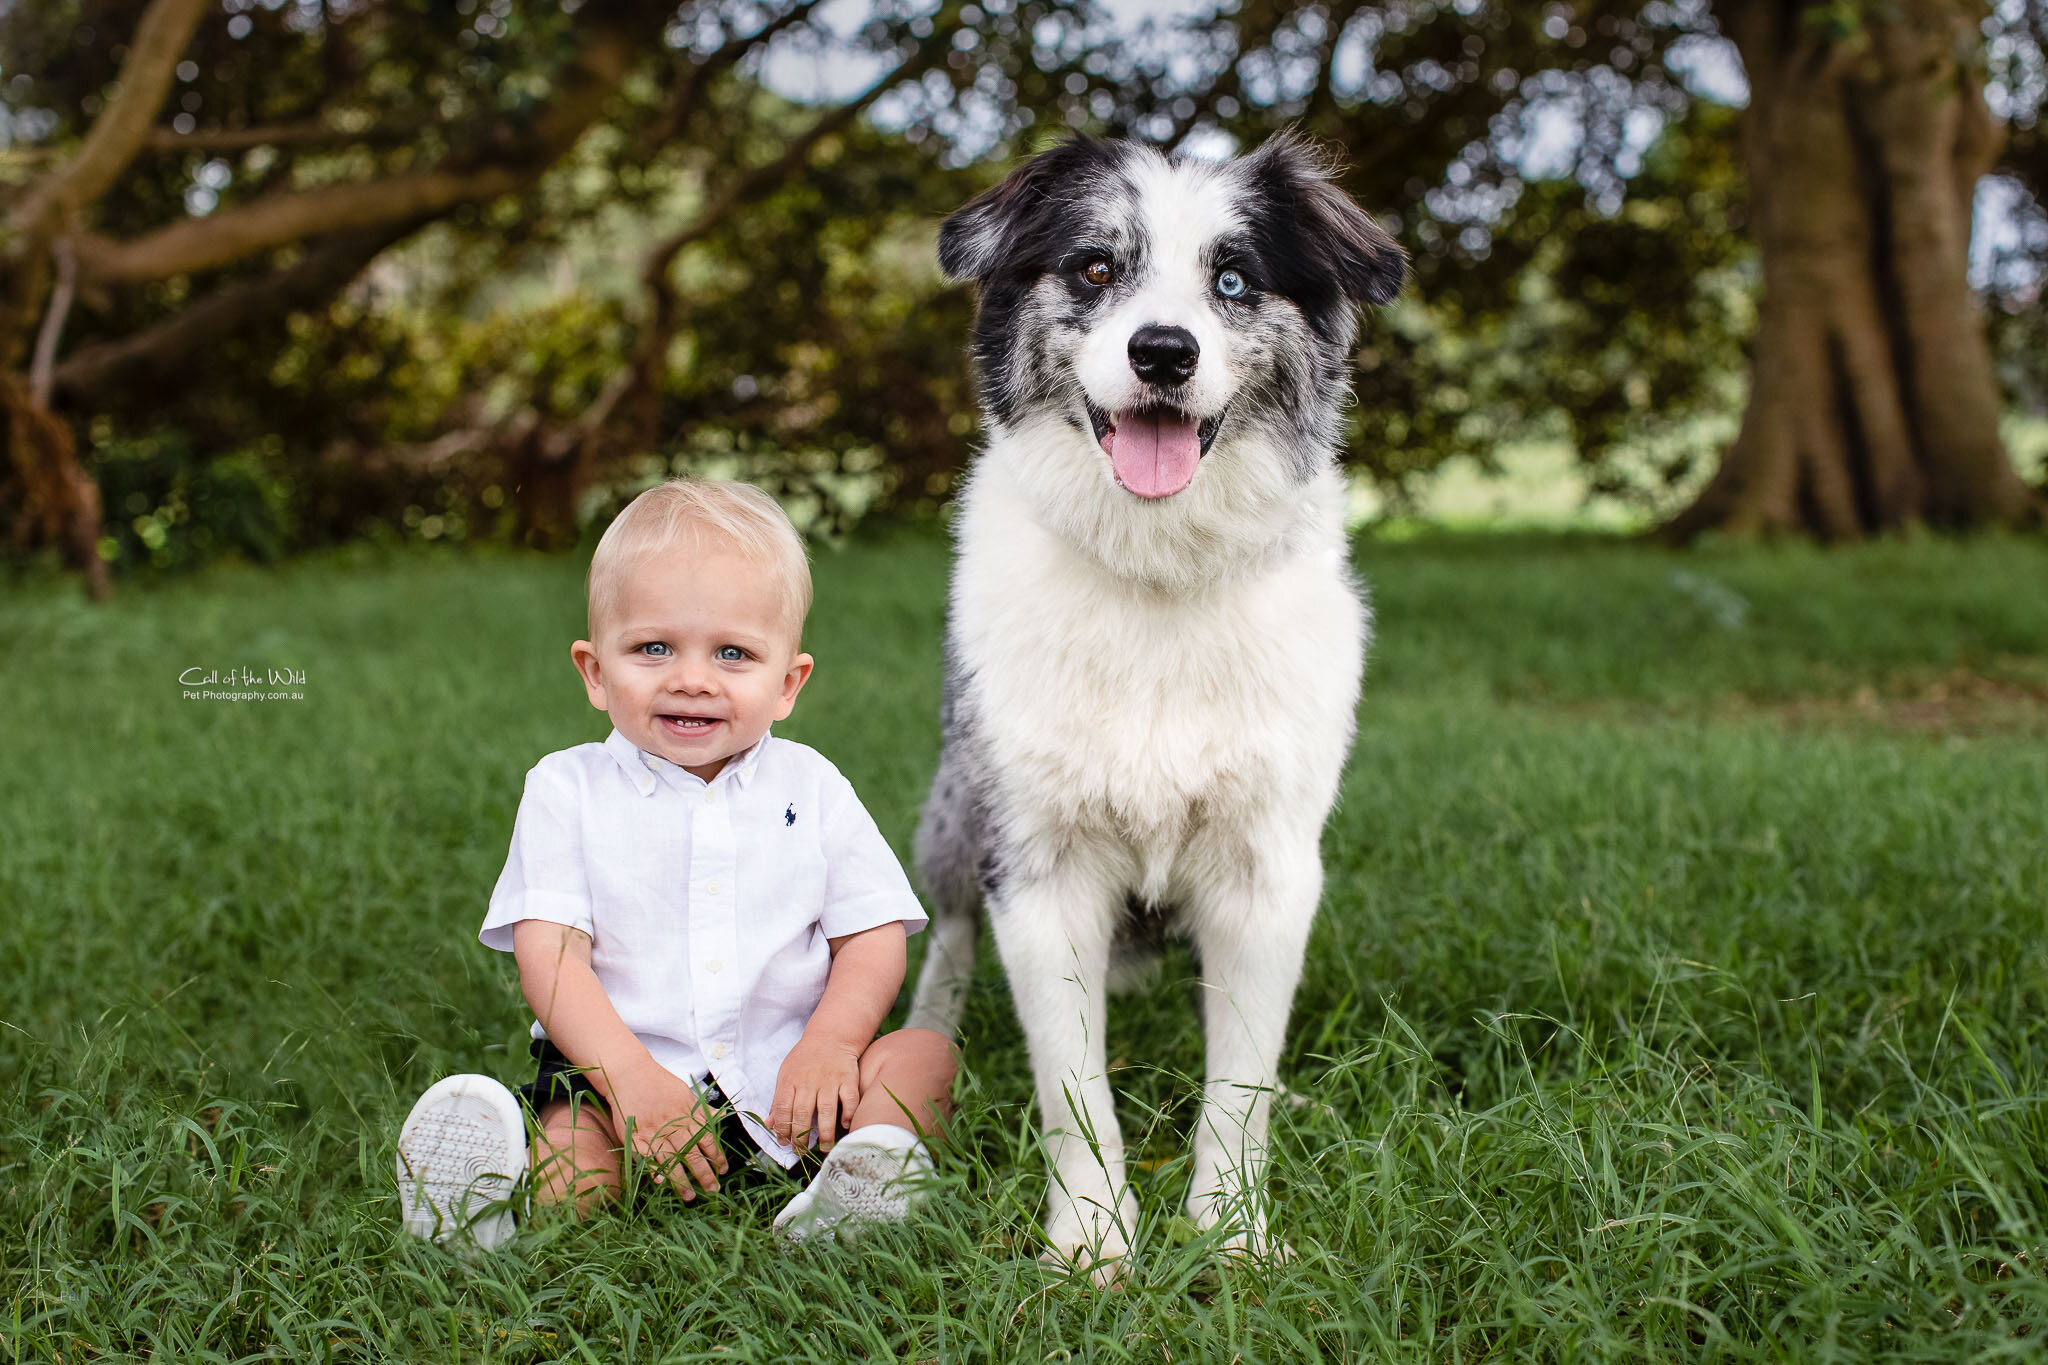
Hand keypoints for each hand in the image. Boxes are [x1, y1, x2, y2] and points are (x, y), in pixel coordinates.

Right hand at [609, 1064, 727, 1200]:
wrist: (630, 1073)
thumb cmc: (658, 1083)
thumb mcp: (685, 1092)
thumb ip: (701, 1109)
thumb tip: (720, 1116)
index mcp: (687, 1114)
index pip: (706, 1139)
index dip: (716, 1156)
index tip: (723, 1169)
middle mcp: (672, 1125)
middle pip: (691, 1154)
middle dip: (704, 1174)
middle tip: (713, 1189)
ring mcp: (653, 1131)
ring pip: (670, 1160)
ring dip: (681, 1180)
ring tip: (690, 1196)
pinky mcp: (634, 1136)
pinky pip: (645, 1156)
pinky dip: (653, 1168)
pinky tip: (660, 1182)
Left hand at [769, 1036, 862, 1152]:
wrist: (831, 1036)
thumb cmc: (805, 1058)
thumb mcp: (786, 1074)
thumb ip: (778, 1100)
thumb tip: (769, 1124)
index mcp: (791, 1081)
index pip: (783, 1110)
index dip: (783, 1129)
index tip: (784, 1143)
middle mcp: (809, 1082)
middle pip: (803, 1114)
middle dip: (801, 1138)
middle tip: (802, 1152)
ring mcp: (830, 1080)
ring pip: (826, 1111)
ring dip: (825, 1133)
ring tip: (823, 1148)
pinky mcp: (848, 1079)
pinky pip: (849, 1100)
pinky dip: (849, 1114)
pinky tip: (845, 1125)